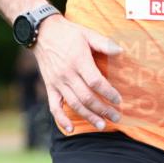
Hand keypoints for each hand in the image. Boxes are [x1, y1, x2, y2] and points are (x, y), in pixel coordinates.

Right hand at [34, 16, 121, 132]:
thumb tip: (121, 51)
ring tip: (102, 125)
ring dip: (88, 117)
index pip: (95, 82)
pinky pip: (54, 107)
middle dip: (103, 109)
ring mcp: (57, 82)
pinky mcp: (50, 87)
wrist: (42, 33)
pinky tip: (71, 130)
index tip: (118, 100)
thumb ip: (104, 43)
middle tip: (116, 117)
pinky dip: (61, 119)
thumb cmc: (69, 33)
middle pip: (87, 97)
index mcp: (79, 61)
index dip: (108, 93)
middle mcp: (67, 74)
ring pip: (74, 104)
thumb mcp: (87, 34)